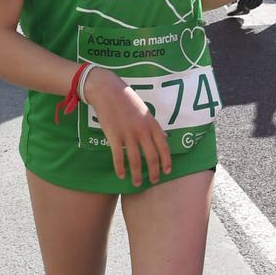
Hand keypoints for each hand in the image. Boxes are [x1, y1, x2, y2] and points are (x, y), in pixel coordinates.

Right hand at [84, 67, 170, 187]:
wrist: (108, 91)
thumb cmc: (127, 100)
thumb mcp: (145, 111)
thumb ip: (154, 126)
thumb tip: (164, 137)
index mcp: (152, 124)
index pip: (164, 146)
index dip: (166, 161)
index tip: (167, 171)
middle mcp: (142, 131)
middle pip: (151, 157)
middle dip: (153, 172)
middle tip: (153, 181)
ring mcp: (128, 134)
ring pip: (135, 160)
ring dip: (137, 175)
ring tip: (137, 183)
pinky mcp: (114, 136)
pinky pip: (118, 157)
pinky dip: (120, 168)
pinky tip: (121, 176)